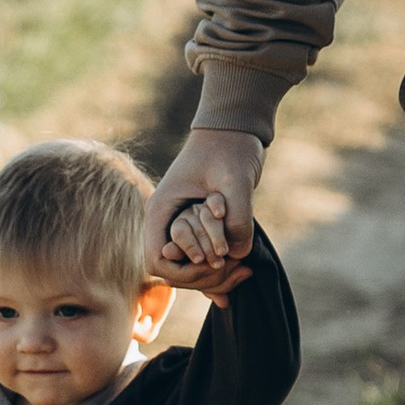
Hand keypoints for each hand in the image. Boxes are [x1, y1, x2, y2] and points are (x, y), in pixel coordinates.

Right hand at [146, 129, 263, 294]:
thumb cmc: (230, 147)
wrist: (236, 127)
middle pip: (173, 271)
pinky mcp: (199, 226)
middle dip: (204, 277)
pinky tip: (244, 271)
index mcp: (162, 209)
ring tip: (246, 271)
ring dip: (215, 276)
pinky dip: (220, 268)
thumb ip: (237, 217)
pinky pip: (203, 256)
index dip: (183, 272)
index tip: (212, 263)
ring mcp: (181, 224)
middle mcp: (167, 221)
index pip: (157, 261)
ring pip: (189, 267)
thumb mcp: (236, 180)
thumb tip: (238, 255)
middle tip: (240, 272)